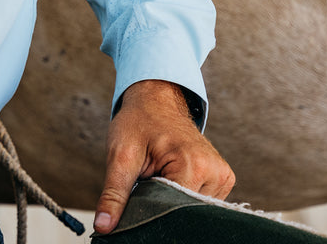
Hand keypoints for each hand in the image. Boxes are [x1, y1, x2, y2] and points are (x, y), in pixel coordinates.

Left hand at [94, 80, 234, 233]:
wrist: (156, 99)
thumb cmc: (137, 122)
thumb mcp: (120, 155)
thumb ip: (114, 193)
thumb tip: (103, 227)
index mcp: (193, 166)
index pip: (175, 212)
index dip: (152, 209)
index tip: (139, 197)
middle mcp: (215, 173)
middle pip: (185, 212)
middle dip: (162, 205)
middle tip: (146, 183)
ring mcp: (223, 176)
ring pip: (194, 210)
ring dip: (173, 199)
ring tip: (159, 176)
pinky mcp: (224, 178)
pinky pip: (202, 201)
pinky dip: (184, 195)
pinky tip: (173, 177)